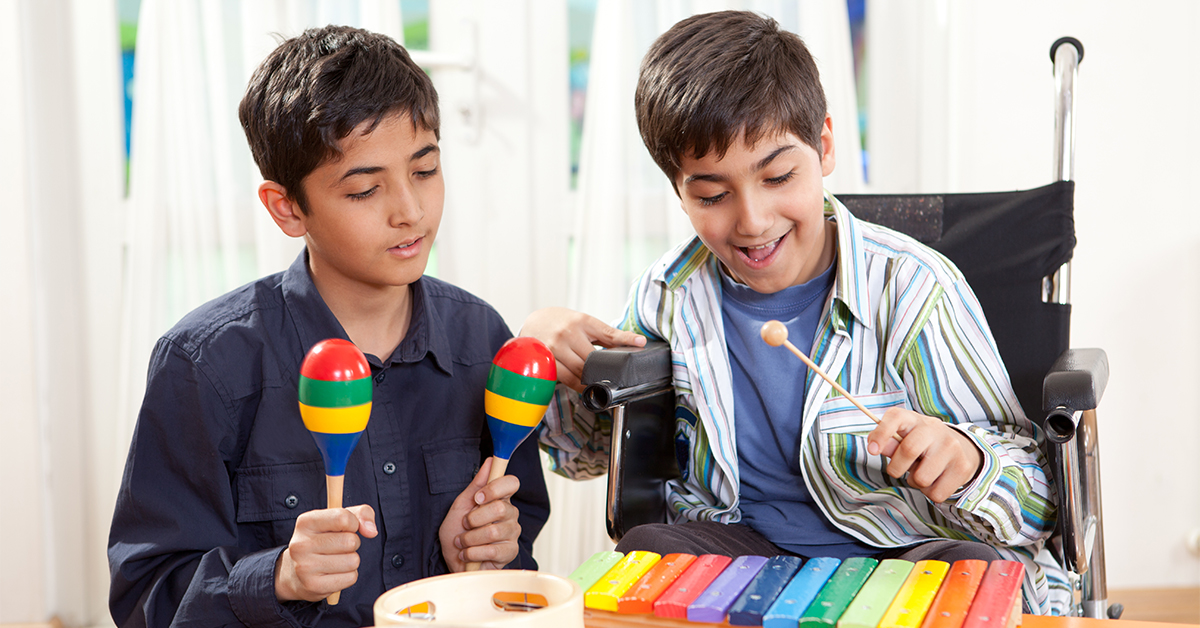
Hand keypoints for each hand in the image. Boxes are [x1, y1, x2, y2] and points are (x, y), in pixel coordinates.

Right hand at [275, 504, 377, 601]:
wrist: (295, 573)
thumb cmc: (323, 539)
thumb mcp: (338, 518)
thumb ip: (362, 514)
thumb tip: (371, 531)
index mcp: (306, 522)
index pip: (343, 518)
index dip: (354, 523)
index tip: (348, 528)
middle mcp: (301, 544)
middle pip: (350, 541)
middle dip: (353, 543)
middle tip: (339, 547)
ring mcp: (305, 567)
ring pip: (353, 561)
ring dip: (351, 560)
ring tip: (336, 560)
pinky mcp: (313, 586)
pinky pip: (350, 578)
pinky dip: (349, 575)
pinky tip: (334, 573)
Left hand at [439, 457, 522, 570]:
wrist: (453, 560)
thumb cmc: (457, 532)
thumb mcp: (461, 505)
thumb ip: (476, 484)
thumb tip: (490, 460)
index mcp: (500, 499)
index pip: (511, 483)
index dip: (494, 488)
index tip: (477, 498)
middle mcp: (510, 514)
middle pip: (499, 507)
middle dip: (473, 519)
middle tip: (465, 525)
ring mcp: (512, 534)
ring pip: (492, 531)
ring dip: (469, 539)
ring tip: (463, 542)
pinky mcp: (510, 552)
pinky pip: (491, 550)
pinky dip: (472, 553)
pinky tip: (468, 554)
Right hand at [520, 307, 645, 392]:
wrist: (534, 322)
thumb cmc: (562, 323)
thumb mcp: (584, 323)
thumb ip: (605, 334)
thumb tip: (634, 343)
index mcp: (582, 322)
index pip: (608, 332)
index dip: (625, 338)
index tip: (640, 342)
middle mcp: (568, 333)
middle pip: (592, 358)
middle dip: (603, 369)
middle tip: (613, 376)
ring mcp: (555, 347)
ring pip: (578, 371)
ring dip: (590, 380)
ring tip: (598, 383)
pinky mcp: (545, 360)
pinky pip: (565, 378)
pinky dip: (576, 384)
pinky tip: (583, 385)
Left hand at [866, 408, 983, 503]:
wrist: (962, 448)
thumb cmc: (924, 444)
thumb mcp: (905, 438)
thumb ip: (889, 442)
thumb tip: (876, 447)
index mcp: (914, 419)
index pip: (896, 417)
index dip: (881, 433)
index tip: (872, 450)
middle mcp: (935, 429)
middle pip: (908, 451)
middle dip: (896, 468)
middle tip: (899, 469)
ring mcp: (952, 448)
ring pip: (921, 478)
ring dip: (915, 482)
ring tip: (922, 472)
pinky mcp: (962, 468)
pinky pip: (935, 493)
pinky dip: (930, 492)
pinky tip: (935, 479)